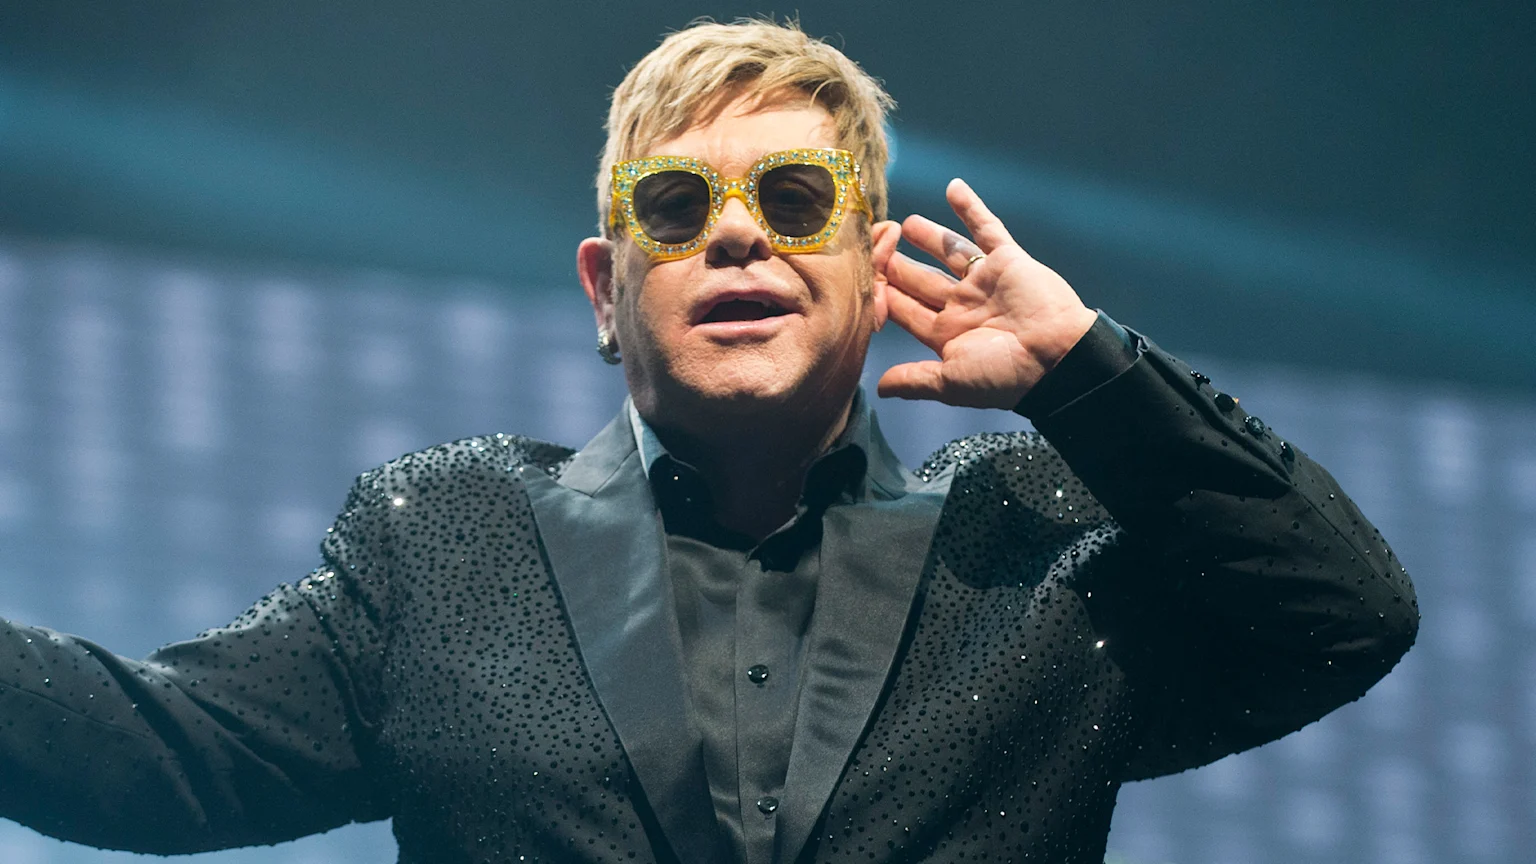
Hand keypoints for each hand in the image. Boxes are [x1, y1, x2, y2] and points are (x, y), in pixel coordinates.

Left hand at [875, 178, 1097, 408]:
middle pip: (921, 280)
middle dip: (896, 266)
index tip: (857, 280)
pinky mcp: (1007, 260)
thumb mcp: (952, 382)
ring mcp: (984, 280)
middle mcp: (963, 306)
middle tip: (871, 245)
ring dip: (928, 237)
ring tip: (901, 224)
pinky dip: (970, 208)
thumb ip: (915, 379)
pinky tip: (953, 187)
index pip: (906, 311)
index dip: (882, 297)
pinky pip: (986, 228)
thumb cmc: (1004, 374)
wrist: (1057, 356)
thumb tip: (878, 388)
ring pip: (949, 252)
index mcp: (947, 334)